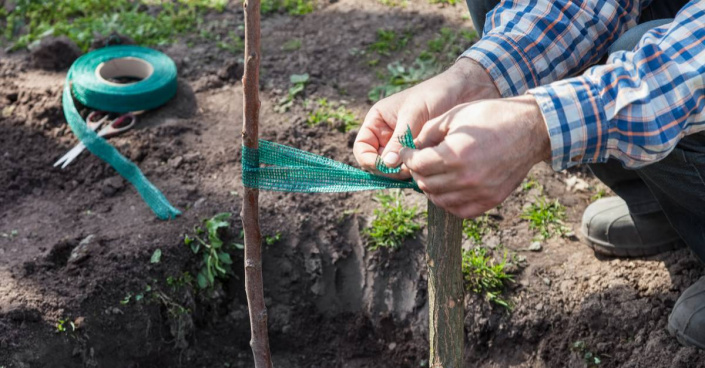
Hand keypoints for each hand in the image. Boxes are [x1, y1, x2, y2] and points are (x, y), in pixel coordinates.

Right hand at [353, 58, 499, 177]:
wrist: (464, 92)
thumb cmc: (435, 94)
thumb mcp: (414, 114)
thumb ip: (400, 139)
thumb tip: (387, 164)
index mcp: (377, 121)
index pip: (362, 149)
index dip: (370, 161)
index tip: (387, 166)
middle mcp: (386, 135)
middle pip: (375, 163)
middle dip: (388, 170)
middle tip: (408, 170)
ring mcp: (401, 145)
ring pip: (392, 169)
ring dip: (403, 173)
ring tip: (420, 168)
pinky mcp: (417, 153)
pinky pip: (409, 168)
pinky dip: (415, 172)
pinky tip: (427, 169)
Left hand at [399, 95, 550, 217]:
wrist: (530, 129)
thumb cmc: (490, 117)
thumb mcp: (455, 116)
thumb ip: (428, 133)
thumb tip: (411, 148)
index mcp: (454, 155)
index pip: (417, 165)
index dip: (407, 157)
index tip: (407, 152)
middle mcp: (466, 178)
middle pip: (425, 183)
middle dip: (418, 172)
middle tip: (420, 162)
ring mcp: (479, 192)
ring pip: (440, 200)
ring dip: (431, 187)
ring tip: (433, 174)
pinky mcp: (490, 200)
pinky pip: (460, 210)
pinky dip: (450, 202)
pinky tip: (449, 188)